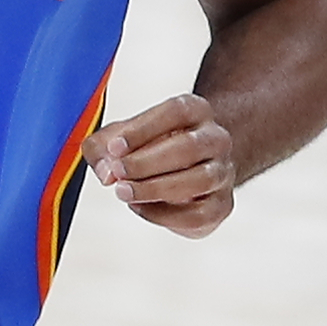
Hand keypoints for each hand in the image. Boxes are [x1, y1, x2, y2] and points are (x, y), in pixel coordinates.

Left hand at [81, 93, 235, 238]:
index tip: (114, 147)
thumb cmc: (152, 146)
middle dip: (148, 162)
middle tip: (117, 172)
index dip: (143, 129)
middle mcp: (216, 138)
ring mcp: (223, 172)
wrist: (192, 167)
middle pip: (189, 147)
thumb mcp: (122, 136)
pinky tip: (140, 208)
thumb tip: (106, 173)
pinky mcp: (222, 205)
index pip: (176, 112)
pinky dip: (165, 215)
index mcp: (195, 111)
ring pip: (199, 180)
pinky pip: (198, 214)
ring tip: (124, 192)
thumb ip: (103, 148)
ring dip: (156, 188)